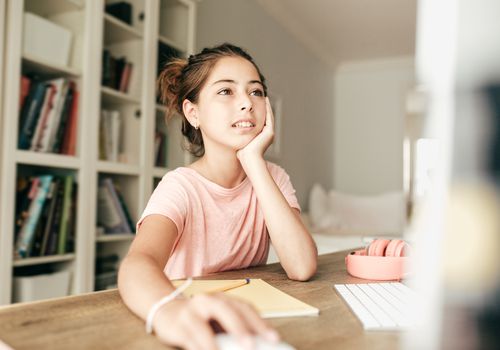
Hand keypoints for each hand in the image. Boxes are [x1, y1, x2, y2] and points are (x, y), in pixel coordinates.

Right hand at [152, 293, 279, 349]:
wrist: (167, 308)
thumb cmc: (201, 318)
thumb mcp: (220, 319)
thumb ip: (235, 329)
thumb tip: (259, 343)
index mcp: (223, 299)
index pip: (245, 308)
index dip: (260, 323)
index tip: (274, 339)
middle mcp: (208, 301)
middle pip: (226, 310)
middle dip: (240, 327)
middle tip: (252, 344)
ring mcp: (191, 312)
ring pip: (203, 325)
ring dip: (214, 342)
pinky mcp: (177, 325)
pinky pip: (188, 339)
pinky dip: (199, 348)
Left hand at [236, 97, 274, 163]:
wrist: (249, 160)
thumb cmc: (243, 154)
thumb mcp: (241, 141)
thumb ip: (240, 136)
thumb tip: (232, 131)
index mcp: (261, 137)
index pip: (261, 121)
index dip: (258, 113)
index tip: (255, 105)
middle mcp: (267, 135)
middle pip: (266, 117)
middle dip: (263, 108)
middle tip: (261, 97)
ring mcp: (269, 133)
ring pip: (269, 116)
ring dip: (267, 106)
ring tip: (264, 97)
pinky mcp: (269, 132)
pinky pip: (269, 117)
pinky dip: (267, 109)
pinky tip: (265, 101)